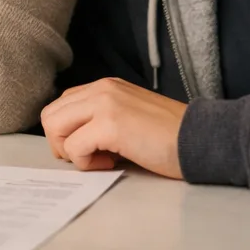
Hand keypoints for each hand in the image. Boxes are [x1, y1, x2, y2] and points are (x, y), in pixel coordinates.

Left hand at [39, 77, 187, 177]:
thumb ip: (99, 119)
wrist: (200, 139)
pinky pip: (74, 148)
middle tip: (90, 157)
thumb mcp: (127, 117)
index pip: (61, 105)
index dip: (67, 133)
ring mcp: (105, 104)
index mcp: (105, 86)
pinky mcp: (110, 124)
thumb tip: (70, 140)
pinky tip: (113, 162)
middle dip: (62, 144)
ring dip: (72, 152)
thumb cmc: (167, 137)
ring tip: (102, 158)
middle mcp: (101, 89)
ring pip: (55, 127)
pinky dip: (87, 163)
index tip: (91, 148)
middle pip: (50, 116)